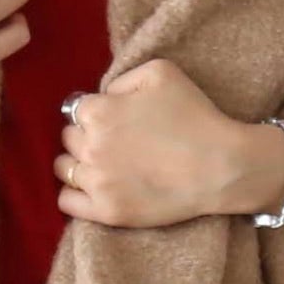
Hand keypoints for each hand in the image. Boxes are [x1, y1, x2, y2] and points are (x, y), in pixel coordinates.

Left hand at [53, 58, 254, 228]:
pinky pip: (66, 202)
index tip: (114, 120)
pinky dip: (73, 194)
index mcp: (98, 112)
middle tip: (114, 143)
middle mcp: (90, 146)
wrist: (220, 167)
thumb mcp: (160, 72)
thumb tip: (105, 95)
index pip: (77, 110)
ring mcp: (96, 181)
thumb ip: (122, 79)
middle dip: (86, 137)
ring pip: (63, 169)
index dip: (96, 113)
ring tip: (103, 165)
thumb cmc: (195, 116)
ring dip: (78, 164)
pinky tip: (92, 188)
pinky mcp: (106, 211)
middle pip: (69, 139)